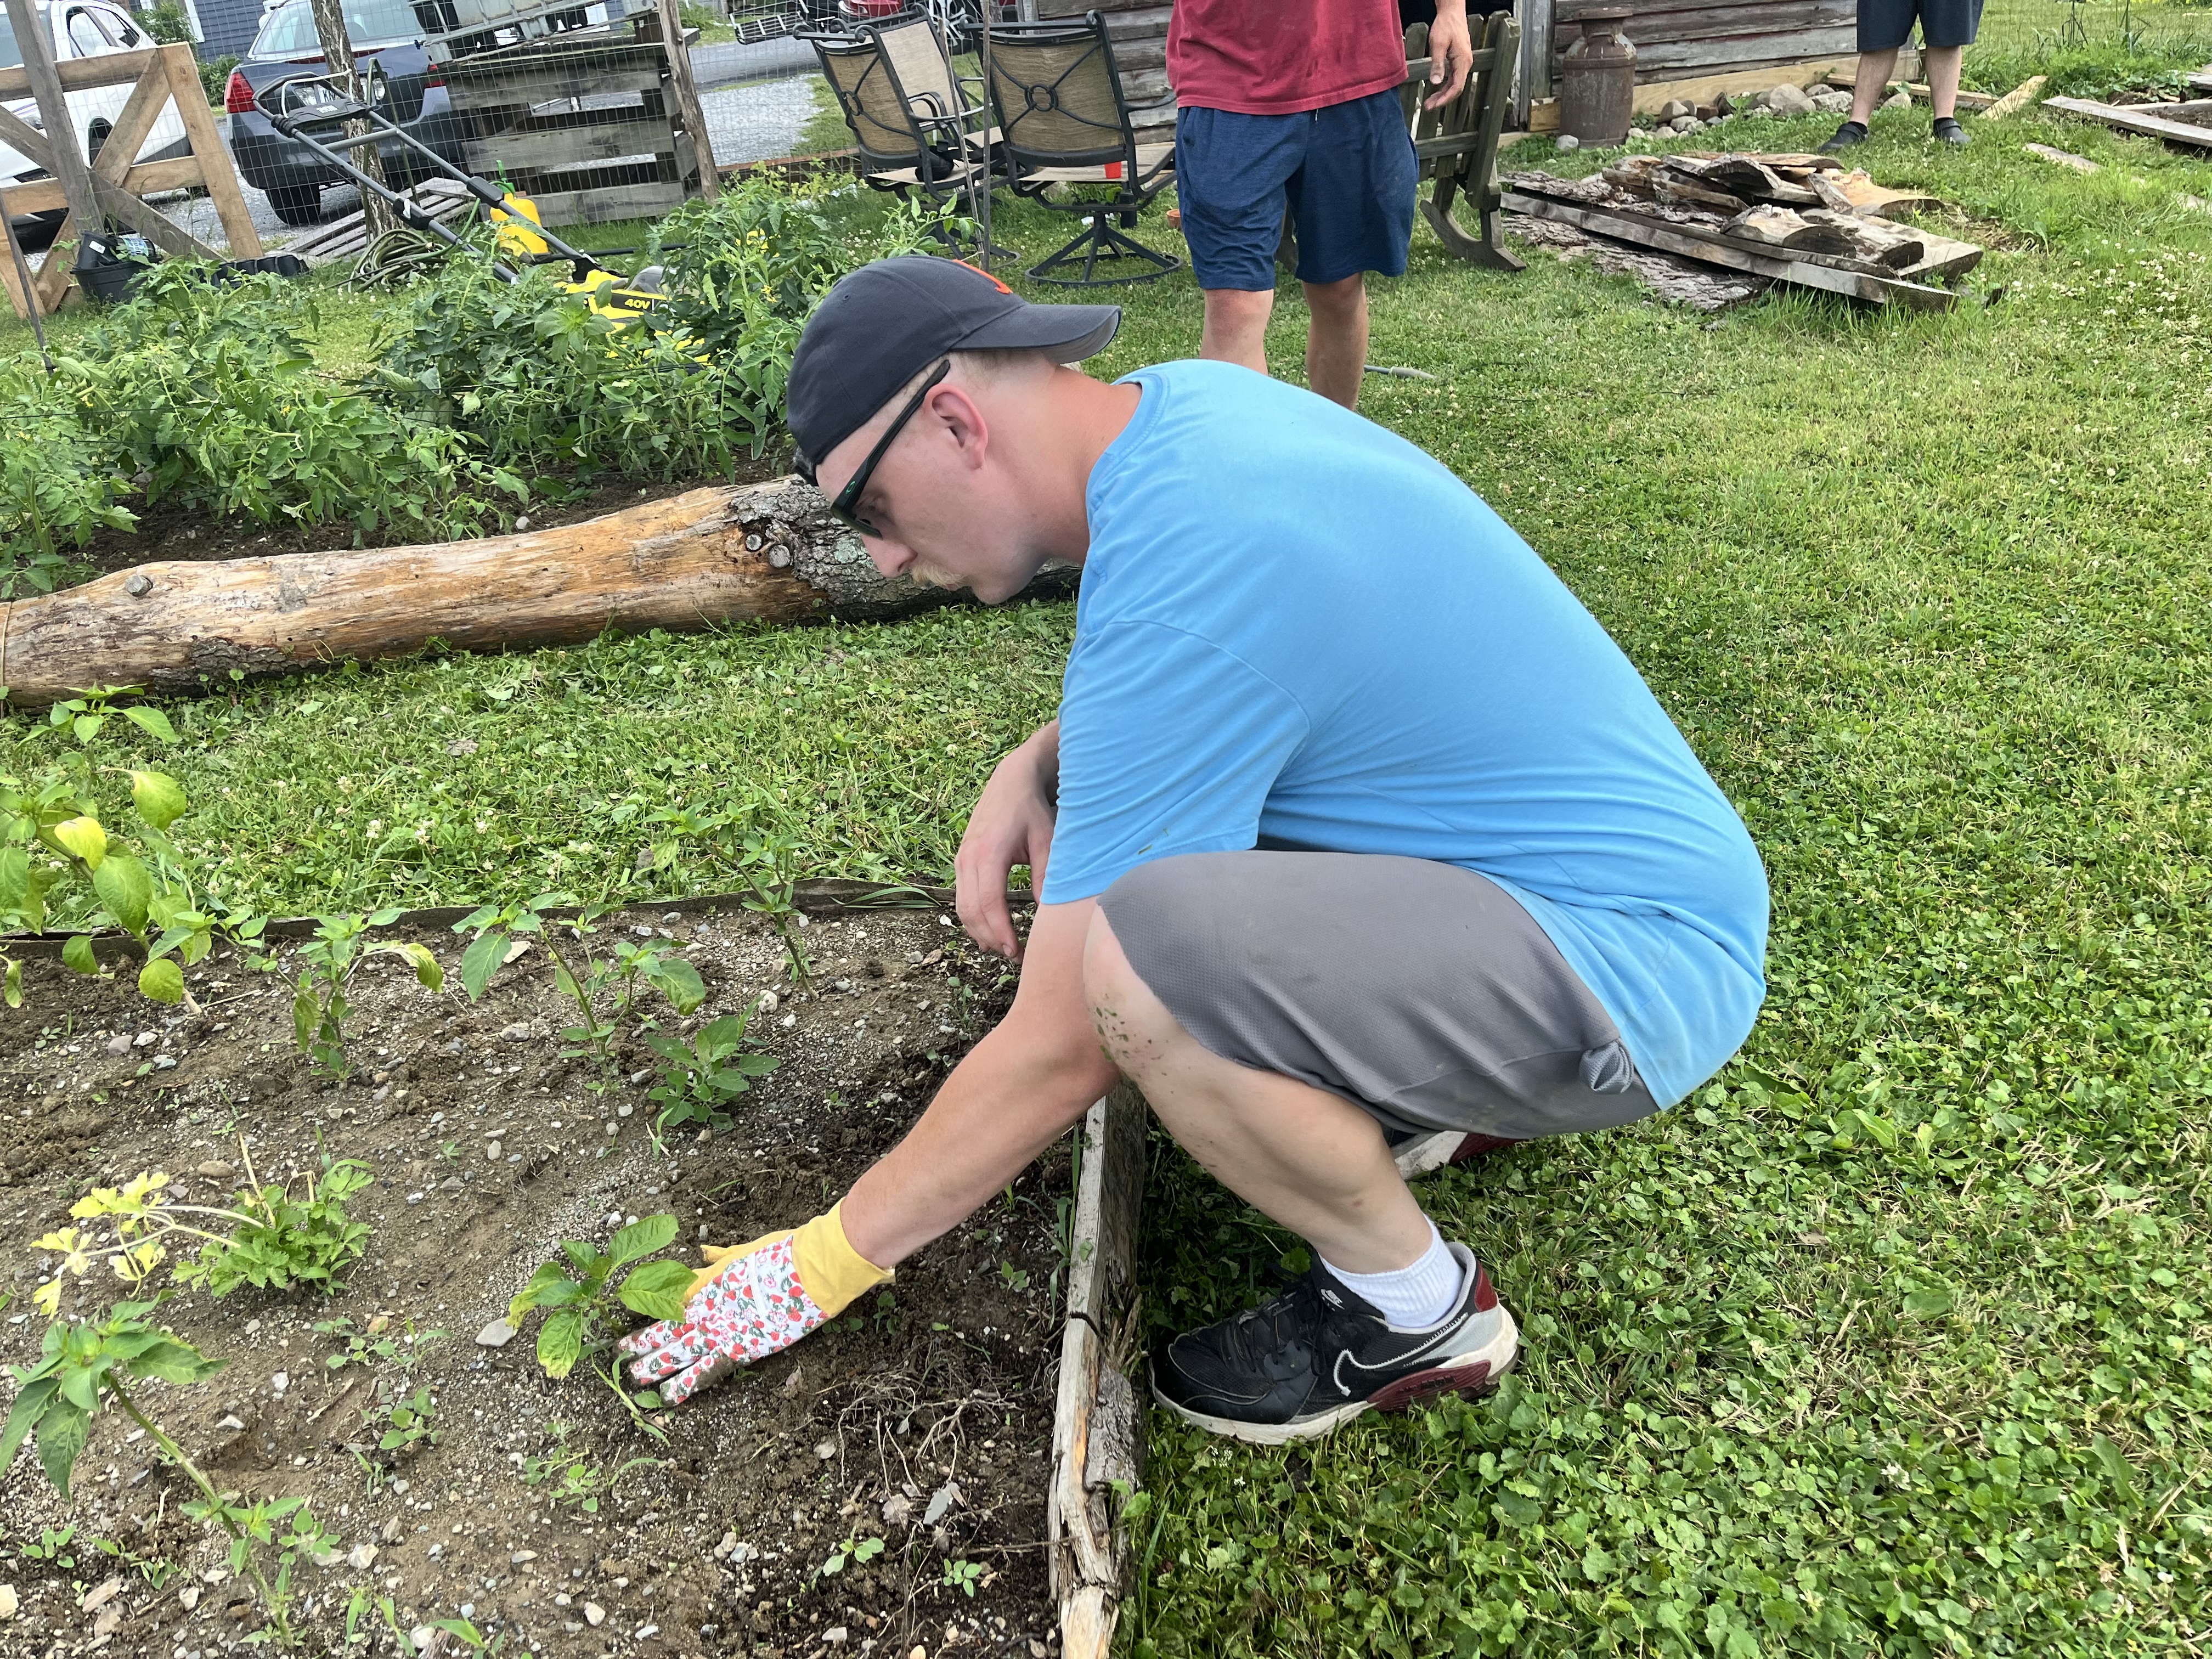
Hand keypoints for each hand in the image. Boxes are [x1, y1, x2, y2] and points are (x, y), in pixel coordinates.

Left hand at [621, 1206, 889, 1405]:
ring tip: (635, 1378)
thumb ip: (720, 1257)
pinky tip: (671, 1398)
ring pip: (676, 1352)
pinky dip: (688, 1386)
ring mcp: (718, 1331)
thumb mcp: (744, 1250)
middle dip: (642, 1343)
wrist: (806, 1269)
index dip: (648, 1312)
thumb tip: (704, 1253)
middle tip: (620, 1355)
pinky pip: (706, 1372)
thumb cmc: (780, 1253)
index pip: (668, 1300)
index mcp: (706, 1282)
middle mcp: (705, 1308)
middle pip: (665, 1329)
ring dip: (655, 1366)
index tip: (632, 1317)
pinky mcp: (737, 1350)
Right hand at [956, 724, 1058, 959]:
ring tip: (1006, 948)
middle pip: (970, 910)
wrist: (1011, 781)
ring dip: (980, 932)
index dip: (1001, 931)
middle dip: (991, 938)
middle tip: (1016, 956)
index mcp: (988, 852)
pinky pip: (961, 898)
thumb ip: (1047, 875)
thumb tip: (1048, 912)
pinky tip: (993, 931)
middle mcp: (968, 857)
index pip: (988, 902)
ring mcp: (961, 860)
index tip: (1017, 951)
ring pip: (962, 907)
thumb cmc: (1032, 810)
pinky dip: (974, 919)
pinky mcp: (961, 862)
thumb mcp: (1047, 840)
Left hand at [1424, 3, 1473, 108]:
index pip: (1456, 87)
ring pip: (1455, 84)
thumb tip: (1435, 82)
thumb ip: (1437, 64)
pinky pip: (1454, 77)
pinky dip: (1445, 86)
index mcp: (1463, 61)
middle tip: (1429, 106)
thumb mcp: (1438, 44)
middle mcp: (1466, 63)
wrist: (1452, 12)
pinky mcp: (1459, 60)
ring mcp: (1463, 62)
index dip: (1445, 99)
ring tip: (1430, 101)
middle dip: (1442, 99)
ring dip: (1443, 94)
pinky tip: (1436, 89)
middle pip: (1456, 88)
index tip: (1434, 105)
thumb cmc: (1446, 24)